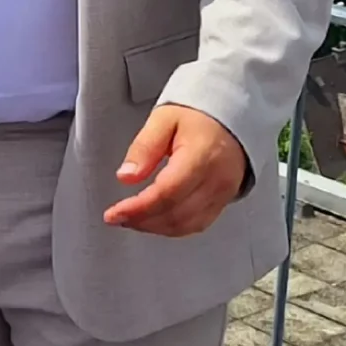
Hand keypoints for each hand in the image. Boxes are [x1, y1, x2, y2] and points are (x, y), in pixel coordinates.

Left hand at [105, 106, 247, 237]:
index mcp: (202, 156)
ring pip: (185, 225)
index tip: (114, 213)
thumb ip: (143, 148)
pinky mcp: (223, 202)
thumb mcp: (163, 120)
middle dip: (141, 220)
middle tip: (116, 217)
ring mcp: (223, 194)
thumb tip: (126, 176)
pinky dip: (171, 228)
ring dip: (153, 227)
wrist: (230, 119)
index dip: (138, 208)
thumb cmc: (198, 117)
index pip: (167, 192)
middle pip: (175, 214)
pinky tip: (153, 220)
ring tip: (130, 219)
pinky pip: (196, 224)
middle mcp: (216, 180)